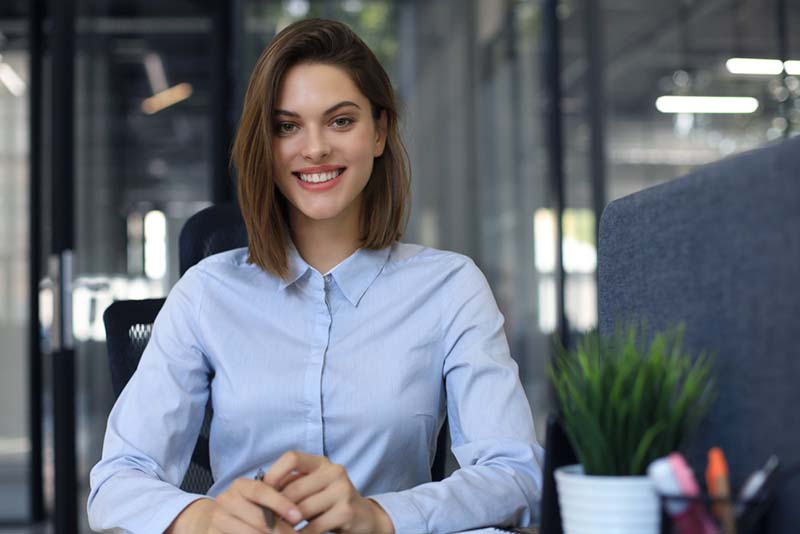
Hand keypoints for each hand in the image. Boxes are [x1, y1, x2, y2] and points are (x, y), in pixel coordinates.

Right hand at [207, 477, 303, 533]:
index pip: (260, 491)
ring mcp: (216, 520)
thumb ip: (277, 501)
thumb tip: (299, 515)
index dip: (280, 503)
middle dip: (280, 530)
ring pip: (249, 533)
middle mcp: (225, 500)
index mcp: (240, 486)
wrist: (221, 520)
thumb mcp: (262, 499)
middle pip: (257, 517)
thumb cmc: (252, 508)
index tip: (298, 517)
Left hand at [263, 451, 393, 533]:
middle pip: (294, 488)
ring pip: (302, 509)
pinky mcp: (346, 511)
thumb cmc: (328, 502)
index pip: (292, 458)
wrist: (363, 517)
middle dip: (277, 507)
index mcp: (321, 462)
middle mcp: (334, 471)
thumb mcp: (312, 487)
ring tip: (278, 530)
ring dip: (287, 524)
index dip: (274, 473)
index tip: (263, 492)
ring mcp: (342, 490)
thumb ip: (292, 485)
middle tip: (266, 520)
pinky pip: (315, 525)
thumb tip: (261, 492)